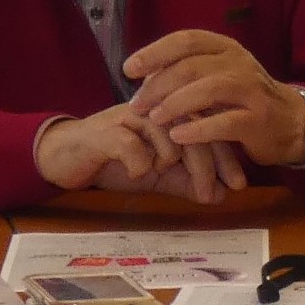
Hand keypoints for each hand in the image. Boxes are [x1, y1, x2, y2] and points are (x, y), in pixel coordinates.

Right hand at [36, 106, 245, 204]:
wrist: (66, 159)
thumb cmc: (114, 163)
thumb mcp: (158, 176)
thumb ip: (188, 182)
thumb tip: (223, 195)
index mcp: (170, 115)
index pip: (208, 130)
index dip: (226, 158)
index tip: (238, 185)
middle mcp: (155, 110)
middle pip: (194, 131)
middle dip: (208, 166)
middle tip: (213, 194)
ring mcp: (129, 117)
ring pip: (168, 136)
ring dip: (173, 163)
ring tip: (162, 175)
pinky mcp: (105, 131)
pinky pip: (133, 147)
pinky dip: (139, 164)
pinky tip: (135, 173)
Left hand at [124, 30, 304, 166]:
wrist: (292, 123)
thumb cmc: (245, 100)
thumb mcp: (219, 76)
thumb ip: (187, 73)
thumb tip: (144, 77)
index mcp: (226, 48)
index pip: (186, 40)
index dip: (154, 52)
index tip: (128, 69)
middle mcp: (240, 64)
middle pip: (191, 66)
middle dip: (158, 86)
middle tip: (137, 105)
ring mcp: (252, 91)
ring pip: (208, 90)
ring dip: (175, 105)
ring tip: (155, 119)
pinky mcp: (258, 120)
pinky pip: (224, 123)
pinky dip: (198, 130)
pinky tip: (178, 137)